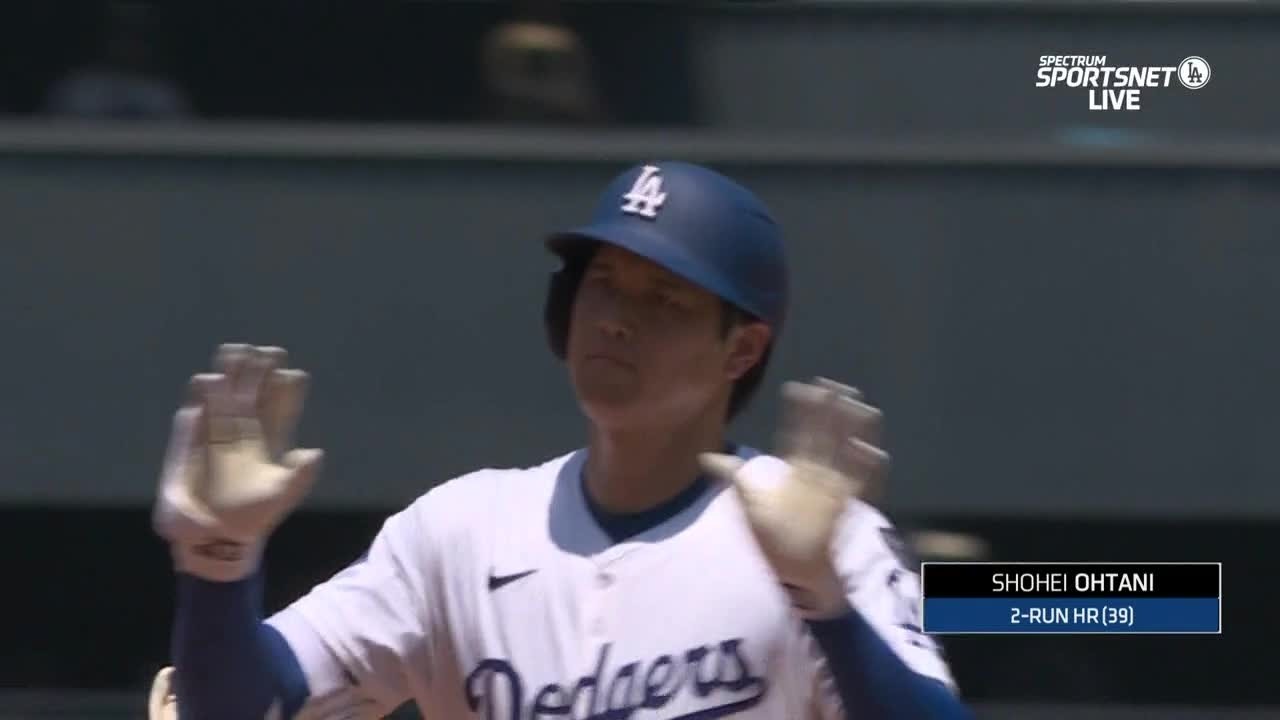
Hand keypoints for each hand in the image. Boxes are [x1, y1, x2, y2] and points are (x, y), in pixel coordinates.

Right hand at [153, 344, 322, 581]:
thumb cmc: (254, 516)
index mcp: (271, 444)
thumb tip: (315, 452)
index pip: (281, 411)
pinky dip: (202, 400)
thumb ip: (299, 476)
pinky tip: (205, 382)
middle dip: (258, 374)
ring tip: (233, 352)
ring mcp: (218, 437)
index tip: (294, 372)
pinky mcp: (193, 445)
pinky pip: (198, 418)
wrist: (215, 537)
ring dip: (230, 378)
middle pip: (253, 397)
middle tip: (265, 350)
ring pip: (226, 401)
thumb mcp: (281, 496)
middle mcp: (246, 435)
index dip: (287, 392)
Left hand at [700, 378, 887, 618]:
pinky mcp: (844, 509)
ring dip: (853, 432)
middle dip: (829, 413)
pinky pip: (859, 487)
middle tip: (834, 385)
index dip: (798, 412)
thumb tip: (704, 456)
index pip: (797, 434)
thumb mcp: (748, 503)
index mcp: (794, 472)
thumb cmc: (773, 539)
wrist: (793, 574)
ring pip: (845, 454)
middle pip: (824, 437)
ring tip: (860, 407)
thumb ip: (732, 476)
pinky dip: (867, 471)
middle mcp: (816, 476)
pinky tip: (875, 453)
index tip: (798, 388)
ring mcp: (832, 491)